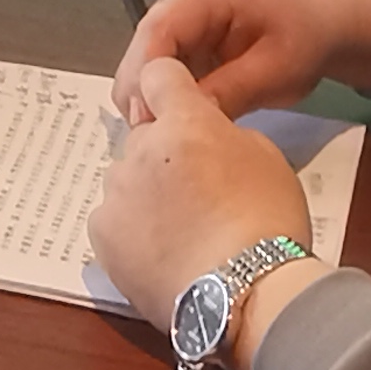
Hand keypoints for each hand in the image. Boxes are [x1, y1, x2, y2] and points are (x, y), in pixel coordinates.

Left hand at [89, 58, 330, 369]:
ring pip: (127, 180)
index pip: (159, 74)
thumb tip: (204, 139)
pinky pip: (113, 220)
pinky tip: (160, 255)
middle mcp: (141, 147)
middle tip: (197, 193)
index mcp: (184, 121)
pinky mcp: (102, 235)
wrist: (245, 295)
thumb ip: (224, 135)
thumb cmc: (268, 223)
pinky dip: (130, 231)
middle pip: (144, 136)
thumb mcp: (266, 158)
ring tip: (181, 234)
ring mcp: (116, 192)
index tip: (183, 111)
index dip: (171, 89)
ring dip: (146, 194)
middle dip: (165, 154)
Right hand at [111, 0, 370, 124]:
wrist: (320, 21)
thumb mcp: (277, 69)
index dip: (145, 75)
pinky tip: (180, 127)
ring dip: (151, 101)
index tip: (149, 121)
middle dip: (142, 95)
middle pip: (140, 49)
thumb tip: (185, 121)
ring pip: (143, 66)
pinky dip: (165, 100)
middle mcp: (179, 3)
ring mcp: (177, 23)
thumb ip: (230, 90)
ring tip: (169, 141)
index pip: (157, 30)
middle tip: (155, 145)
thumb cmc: (304, 38)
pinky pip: (160, 75)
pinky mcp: (181, 44)